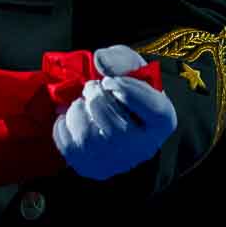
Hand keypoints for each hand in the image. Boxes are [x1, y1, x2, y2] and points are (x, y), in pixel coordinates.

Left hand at [51, 45, 176, 179]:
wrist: (111, 110)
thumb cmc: (124, 87)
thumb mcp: (129, 65)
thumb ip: (120, 59)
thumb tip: (101, 62)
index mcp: (161, 121)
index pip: (156, 113)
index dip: (128, 92)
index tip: (109, 81)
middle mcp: (144, 147)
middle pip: (117, 129)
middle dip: (96, 99)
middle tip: (92, 87)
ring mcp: (117, 162)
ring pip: (89, 139)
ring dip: (78, 111)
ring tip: (82, 102)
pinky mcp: (91, 167)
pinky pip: (69, 146)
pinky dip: (63, 125)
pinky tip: (73, 116)